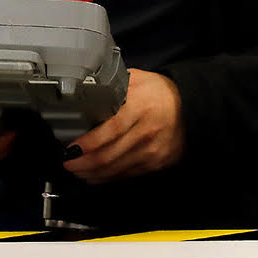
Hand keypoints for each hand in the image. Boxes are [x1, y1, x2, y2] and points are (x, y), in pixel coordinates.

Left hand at [63, 69, 184, 184]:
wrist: (190, 107)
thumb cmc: (159, 92)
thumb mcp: (136, 80)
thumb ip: (113, 87)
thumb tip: (84, 92)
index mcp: (140, 107)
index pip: (111, 130)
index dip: (89, 143)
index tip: (71, 148)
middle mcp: (147, 132)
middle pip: (110, 155)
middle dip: (83, 164)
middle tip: (67, 163)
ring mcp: (152, 151)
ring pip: (116, 169)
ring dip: (92, 174)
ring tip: (77, 170)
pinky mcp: (156, 164)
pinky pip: (127, 175)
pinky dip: (108, 178)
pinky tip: (95, 175)